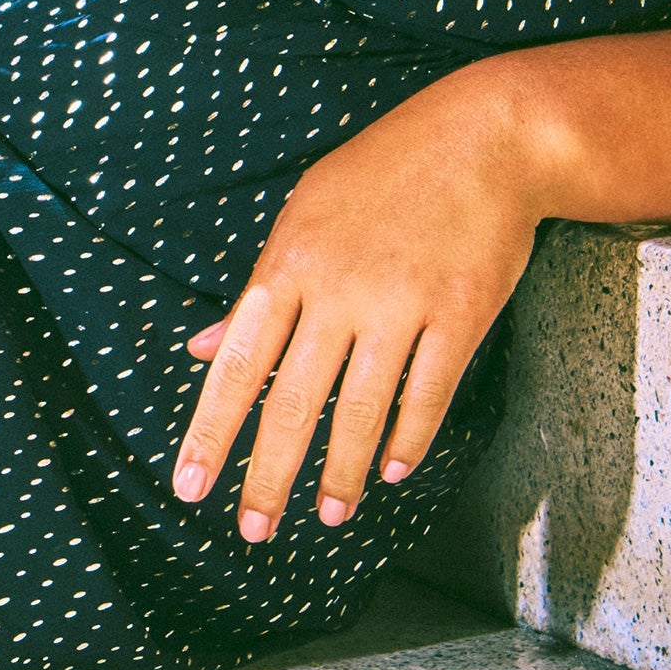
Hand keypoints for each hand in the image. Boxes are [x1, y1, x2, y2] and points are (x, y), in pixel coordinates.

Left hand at [172, 73, 542, 541]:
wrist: (483, 138)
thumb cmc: (379, 176)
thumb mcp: (299, 215)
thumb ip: (255, 292)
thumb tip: (202, 348)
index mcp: (286, 267)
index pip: (236, 366)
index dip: (209, 431)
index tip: (187, 487)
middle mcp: (337, 292)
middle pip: (292, 403)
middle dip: (266, 476)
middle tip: (251, 531)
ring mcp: (402, 305)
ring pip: (361, 411)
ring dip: (342, 472)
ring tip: (329, 515)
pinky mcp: (462, 314)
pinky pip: (429, 392)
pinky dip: (409, 437)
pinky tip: (393, 471)